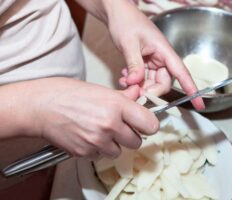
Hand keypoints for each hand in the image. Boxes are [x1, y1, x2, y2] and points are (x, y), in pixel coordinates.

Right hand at [27, 78, 158, 157]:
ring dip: (114, 144)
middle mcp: (110, 125)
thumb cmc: (67, 94)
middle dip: (131, 135)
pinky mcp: (85, 153)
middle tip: (121, 127)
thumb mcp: (100, 89)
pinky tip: (89, 136)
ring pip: (119, 151)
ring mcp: (97, 141)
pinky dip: (98, 149)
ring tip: (101, 131)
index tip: (145, 124)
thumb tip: (137, 95)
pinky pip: (101, 156)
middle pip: (137, 142)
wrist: (41, 106)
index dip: (149, 125)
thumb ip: (123, 97)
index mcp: (117, 106)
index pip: (150, 124)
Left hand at [103, 0, 204, 109]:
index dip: (191, 89)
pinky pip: (142, 79)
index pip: (181, 72)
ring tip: (125, 81)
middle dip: (150, 91)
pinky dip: (134, 82)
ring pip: (151, 83)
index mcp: (164, 51)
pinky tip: (124, 76)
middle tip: (134, 92)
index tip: (199, 104)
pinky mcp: (144, 63)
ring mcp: (152, 62)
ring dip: (139, 86)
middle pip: (163, 83)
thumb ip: (134, 64)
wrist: (117, 13)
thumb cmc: (126, 21)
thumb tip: (136, 83)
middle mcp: (161, 58)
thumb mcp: (129, 43)